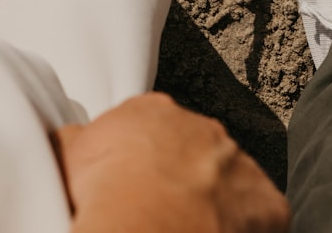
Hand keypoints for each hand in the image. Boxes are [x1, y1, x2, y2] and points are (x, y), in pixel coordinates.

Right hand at [51, 92, 289, 232]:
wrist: (139, 230)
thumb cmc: (101, 195)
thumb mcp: (66, 154)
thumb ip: (74, 138)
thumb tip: (72, 138)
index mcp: (153, 111)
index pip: (149, 129)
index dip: (138, 160)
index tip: (129, 183)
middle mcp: (202, 129)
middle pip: (192, 152)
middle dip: (180, 177)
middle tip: (158, 210)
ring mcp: (238, 163)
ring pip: (228, 182)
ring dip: (212, 201)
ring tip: (184, 228)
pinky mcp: (266, 203)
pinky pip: (260, 215)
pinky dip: (243, 228)